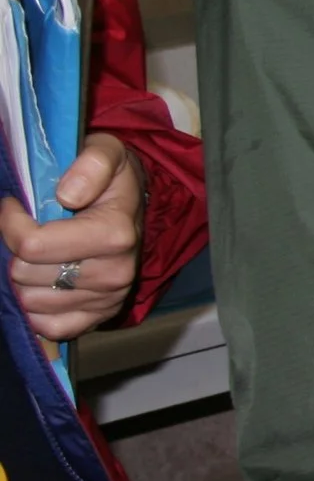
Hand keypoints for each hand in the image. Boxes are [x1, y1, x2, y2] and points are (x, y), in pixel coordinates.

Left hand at [1, 135, 146, 340]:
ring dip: (25, 279)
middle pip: (25, 275)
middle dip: (16, 251)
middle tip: (30, 231)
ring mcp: (107, 300)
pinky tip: (44, 284)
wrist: (134, 206)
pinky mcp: (99, 317)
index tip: (14, 206)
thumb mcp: (107, 152)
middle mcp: (114, 274)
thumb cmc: (113, 179)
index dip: (10, 223)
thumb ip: (91, 164)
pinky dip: (37, 309)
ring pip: (30, 302)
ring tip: (40, 256)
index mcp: (115, 235)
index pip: (31, 245)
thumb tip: (67, 194)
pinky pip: (49, 328)